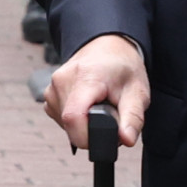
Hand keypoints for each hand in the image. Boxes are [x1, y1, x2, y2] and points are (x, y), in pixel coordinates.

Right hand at [42, 32, 147, 149]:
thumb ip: (133, 117)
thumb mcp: (137, 91)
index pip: (74, 118)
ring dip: (84, 125)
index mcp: (86, 77)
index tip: (107, 137)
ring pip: (65, 125)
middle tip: (110, 115)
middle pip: (71, 125)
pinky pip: (60, 118)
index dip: (89, 137)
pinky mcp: (48, 95)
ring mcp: (52, 88)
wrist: (106, 46)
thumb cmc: (122, 67)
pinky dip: (75, 119)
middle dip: (92, 131)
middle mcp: (62, 81)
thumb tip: (127, 140)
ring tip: (99, 108)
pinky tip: (87, 106)